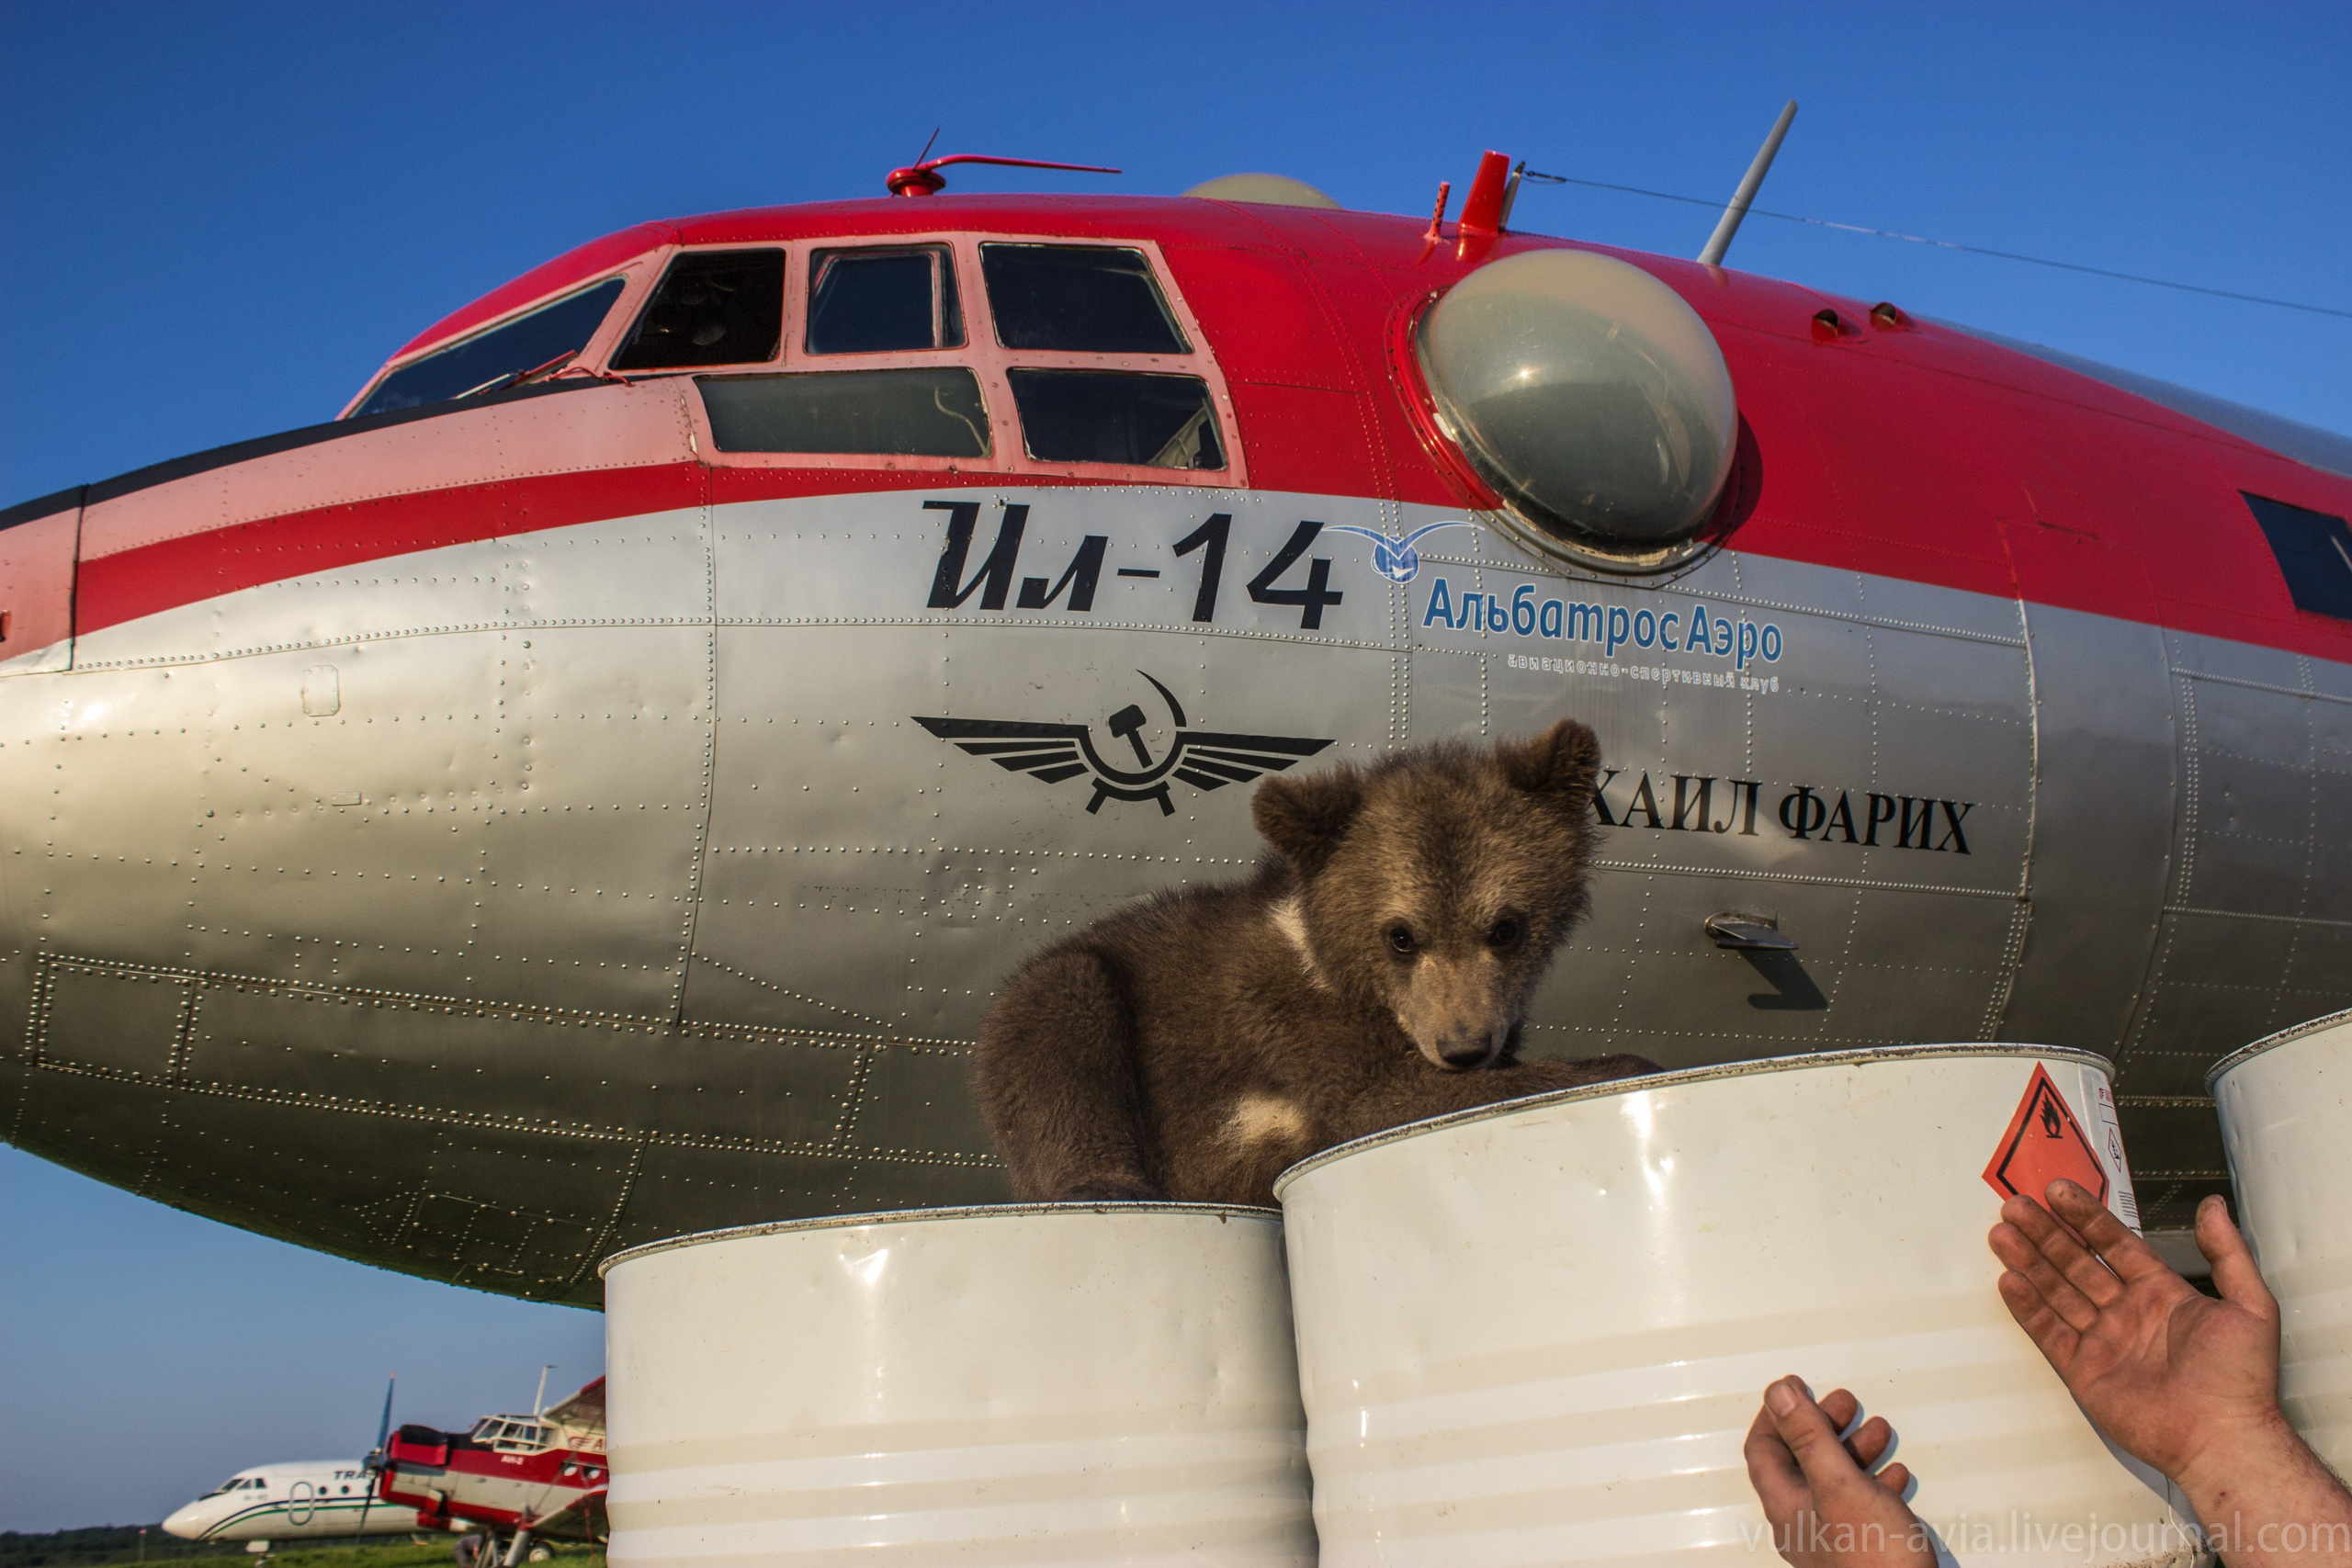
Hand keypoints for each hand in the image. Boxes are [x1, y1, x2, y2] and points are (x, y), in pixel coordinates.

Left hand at [1744, 1377, 1932, 1567]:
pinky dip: (1873, 1482)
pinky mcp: (1860, 1553)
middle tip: (1845, 1403)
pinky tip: (1894, 1474)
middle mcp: (1801, 1524)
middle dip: (1822, 1426)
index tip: (1795, 1387)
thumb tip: (1778, 1393)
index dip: (1777, 1414)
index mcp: (1786, 1504)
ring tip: (1878, 1430)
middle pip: (1801, 1462)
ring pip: (1833, 1482)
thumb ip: (1809, 1437)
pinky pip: (1860, 1507)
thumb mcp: (1839, 1483)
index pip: (1763, 1449)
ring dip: (1852, 1450)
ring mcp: (1830, 1541)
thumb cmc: (1874, 1560)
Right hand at [1989, 1181, 2282, 1489]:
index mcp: (2161, 1294)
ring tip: (2001, 1233)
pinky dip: (2028, 1307)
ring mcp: (2103, 1342)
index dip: (2086, 1217)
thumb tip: (2211, 1206)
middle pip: (2077, 1263)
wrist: (2222, 1439)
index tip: (2058, 1192)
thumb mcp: (2252, 1306)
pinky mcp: (2084, 1372)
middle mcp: (2127, 1313)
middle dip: (2045, 1233)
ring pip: (2056, 1291)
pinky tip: (2009, 1280)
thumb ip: (2228, 1252)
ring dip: (2028, 1262)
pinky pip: (2049, 1332)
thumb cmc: (2241, 1378)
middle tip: (2015, 1205)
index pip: (2115, 1245)